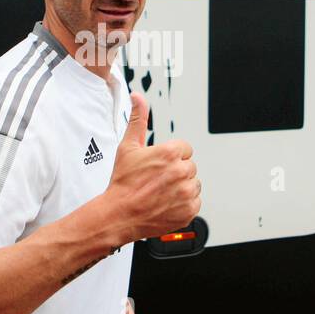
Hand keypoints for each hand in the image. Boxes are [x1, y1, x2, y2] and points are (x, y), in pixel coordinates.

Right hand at [107, 93, 201, 239]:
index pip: (184, 149)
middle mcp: (181, 171)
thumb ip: (138, 119)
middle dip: (176, 172)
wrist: (119, 214)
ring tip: (162, 192)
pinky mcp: (189, 210)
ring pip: (194, 184)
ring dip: (182, 188)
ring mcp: (186, 192)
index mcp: (170, 153)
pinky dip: (184, 204)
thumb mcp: (128, 147)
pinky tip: (167, 203)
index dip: (171, 157)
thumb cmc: (123, 183)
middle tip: (158, 180)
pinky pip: (195, 203)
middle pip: (189, 167)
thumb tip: (138, 98)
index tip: (159, 166)